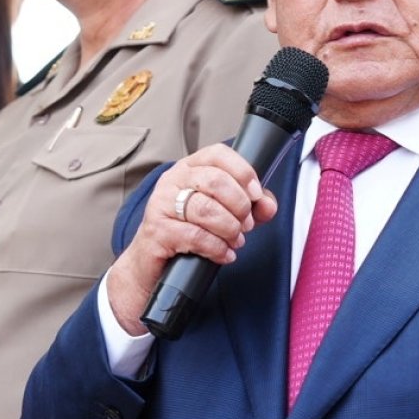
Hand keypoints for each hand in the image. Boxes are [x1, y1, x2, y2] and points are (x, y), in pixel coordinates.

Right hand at [105, 145, 277, 334]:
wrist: (150, 265)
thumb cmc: (187, 233)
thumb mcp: (222, 214)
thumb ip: (249, 206)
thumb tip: (268, 205)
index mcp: (189, 168)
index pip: (218, 153)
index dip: (243, 171)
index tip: (256, 194)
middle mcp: (172, 181)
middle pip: (215, 180)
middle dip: (239, 205)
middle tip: (246, 224)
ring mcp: (161, 204)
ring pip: (206, 209)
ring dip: (230, 228)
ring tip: (235, 240)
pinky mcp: (157, 231)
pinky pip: (195, 236)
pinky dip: (217, 248)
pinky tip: (224, 254)